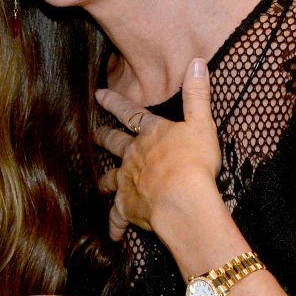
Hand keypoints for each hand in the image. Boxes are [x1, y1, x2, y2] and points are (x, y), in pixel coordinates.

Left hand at [93, 58, 221, 240]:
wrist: (182, 200)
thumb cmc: (194, 162)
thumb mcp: (202, 123)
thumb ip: (197, 94)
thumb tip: (196, 62)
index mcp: (151, 135)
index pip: (131, 113)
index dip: (115, 103)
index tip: (99, 94)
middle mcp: (133, 156)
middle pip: (114, 144)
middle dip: (104, 138)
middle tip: (93, 135)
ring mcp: (127, 182)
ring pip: (110, 179)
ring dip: (106, 180)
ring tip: (100, 183)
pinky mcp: (128, 207)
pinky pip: (118, 217)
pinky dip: (116, 225)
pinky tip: (113, 234)